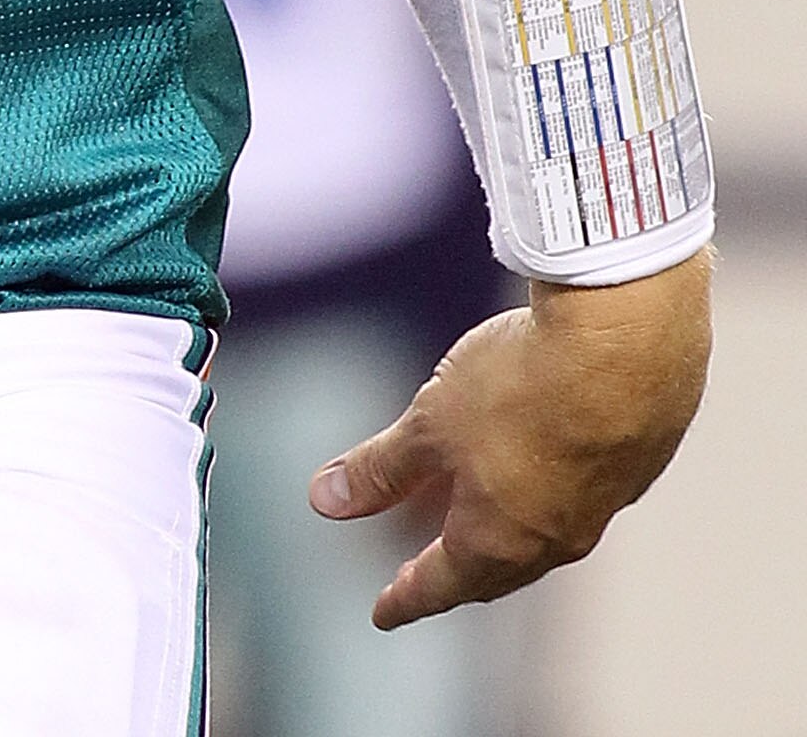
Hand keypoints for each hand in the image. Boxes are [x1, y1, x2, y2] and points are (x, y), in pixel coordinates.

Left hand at [308, 247, 711, 626]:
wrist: (624, 343)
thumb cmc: (520, 386)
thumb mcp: (428, 425)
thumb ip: (379, 468)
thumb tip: (324, 501)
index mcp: (497, 540)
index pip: (439, 585)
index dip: (405, 597)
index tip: (385, 613)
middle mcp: (553, 539)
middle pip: (495, 572)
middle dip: (456, 574)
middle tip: (427, 574)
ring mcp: (599, 507)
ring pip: (541, 539)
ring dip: (504, 536)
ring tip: (479, 524)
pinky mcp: (631, 466)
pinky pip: (579, 497)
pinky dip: (547, 494)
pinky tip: (541, 468)